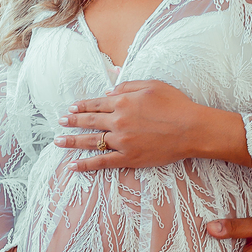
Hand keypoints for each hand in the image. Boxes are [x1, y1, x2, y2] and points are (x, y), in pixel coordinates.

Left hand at [54, 80, 248, 170]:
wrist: (192, 129)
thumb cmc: (176, 105)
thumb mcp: (152, 85)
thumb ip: (127, 86)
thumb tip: (108, 92)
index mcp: (122, 102)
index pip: (96, 103)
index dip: (82, 106)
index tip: (72, 108)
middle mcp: (118, 121)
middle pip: (89, 121)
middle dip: (73, 121)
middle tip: (61, 122)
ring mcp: (121, 141)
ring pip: (90, 141)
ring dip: (72, 141)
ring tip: (58, 141)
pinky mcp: (128, 158)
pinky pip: (102, 162)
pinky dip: (86, 165)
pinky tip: (73, 166)